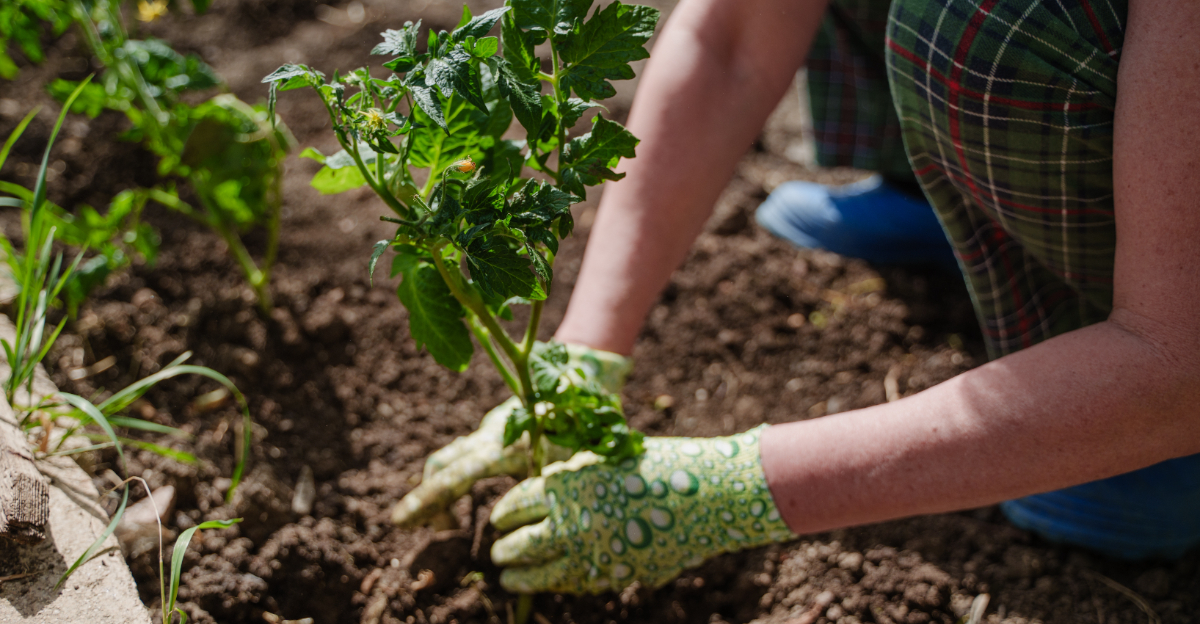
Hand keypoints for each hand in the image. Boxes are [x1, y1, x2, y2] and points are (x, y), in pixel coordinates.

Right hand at [391, 344, 631, 527]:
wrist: (580, 371)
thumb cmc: (582, 420)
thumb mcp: (566, 461)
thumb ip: (539, 488)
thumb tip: (519, 522)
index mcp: (503, 446)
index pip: (455, 478)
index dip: (427, 502)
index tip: (400, 522)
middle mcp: (489, 436)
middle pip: (440, 467)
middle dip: (424, 498)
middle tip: (411, 526)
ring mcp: (489, 430)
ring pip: (449, 460)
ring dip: (441, 489)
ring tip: (449, 523)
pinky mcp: (495, 429)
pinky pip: (464, 455)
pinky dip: (456, 477)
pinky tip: (464, 500)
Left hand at [489, 426, 794, 592]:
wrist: (707, 493)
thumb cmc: (659, 466)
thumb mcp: (605, 459)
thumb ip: (573, 477)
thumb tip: (543, 493)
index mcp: (565, 484)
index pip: (517, 503)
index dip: (504, 513)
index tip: (499, 518)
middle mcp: (571, 521)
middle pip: (520, 543)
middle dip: (505, 549)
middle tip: (498, 551)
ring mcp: (591, 553)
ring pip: (540, 573)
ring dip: (520, 577)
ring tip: (509, 578)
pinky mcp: (613, 574)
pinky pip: (574, 585)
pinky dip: (556, 585)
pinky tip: (551, 583)